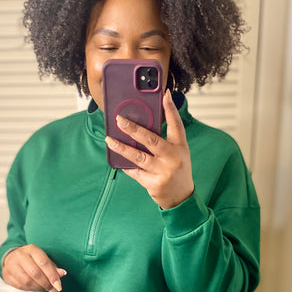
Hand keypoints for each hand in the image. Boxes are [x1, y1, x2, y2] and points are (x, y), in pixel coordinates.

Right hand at [2, 244, 66, 291]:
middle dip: (46, 284)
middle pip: (35, 273)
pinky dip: (30, 289)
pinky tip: (36, 288)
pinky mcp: (7, 274)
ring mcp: (11, 265)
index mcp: (32, 249)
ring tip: (45, 289)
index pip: (44, 263)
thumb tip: (62, 273)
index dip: (52, 276)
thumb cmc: (32, 260)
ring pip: (27, 281)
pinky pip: (20, 285)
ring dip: (39, 288)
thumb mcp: (43, 259)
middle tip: (54, 290)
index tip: (59, 286)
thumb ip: (53, 267)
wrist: (12, 257)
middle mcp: (20, 255)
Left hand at [105, 89, 193, 209]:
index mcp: (180, 146)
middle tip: (119, 120)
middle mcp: (172, 158)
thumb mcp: (178, 151)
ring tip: (109, 139)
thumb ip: (166, 138)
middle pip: (151, 140)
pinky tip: (116, 159)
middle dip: (133, 129)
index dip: (170, 109)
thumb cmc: (177, 170)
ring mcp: (163, 172)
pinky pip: (135, 171)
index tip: (164, 94)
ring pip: (138, 157)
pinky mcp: (153, 183)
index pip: (176, 124)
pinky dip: (125, 165)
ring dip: (121, 147)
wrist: (181, 197)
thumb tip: (144, 121)